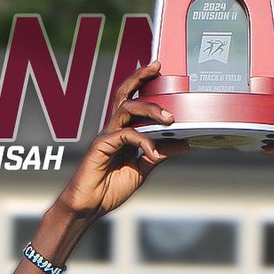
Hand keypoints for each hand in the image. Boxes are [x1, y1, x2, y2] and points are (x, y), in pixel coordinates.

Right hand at [58, 63, 187, 221]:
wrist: (89, 207)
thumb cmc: (110, 189)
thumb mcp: (142, 170)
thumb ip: (159, 154)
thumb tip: (184, 143)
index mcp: (122, 132)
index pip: (132, 100)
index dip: (142, 82)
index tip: (159, 67)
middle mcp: (113, 129)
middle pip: (126, 95)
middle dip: (141, 78)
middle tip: (160, 70)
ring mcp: (106, 136)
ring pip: (126, 110)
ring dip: (150, 110)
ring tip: (170, 119)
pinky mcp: (101, 146)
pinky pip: (125, 135)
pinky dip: (143, 141)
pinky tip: (153, 153)